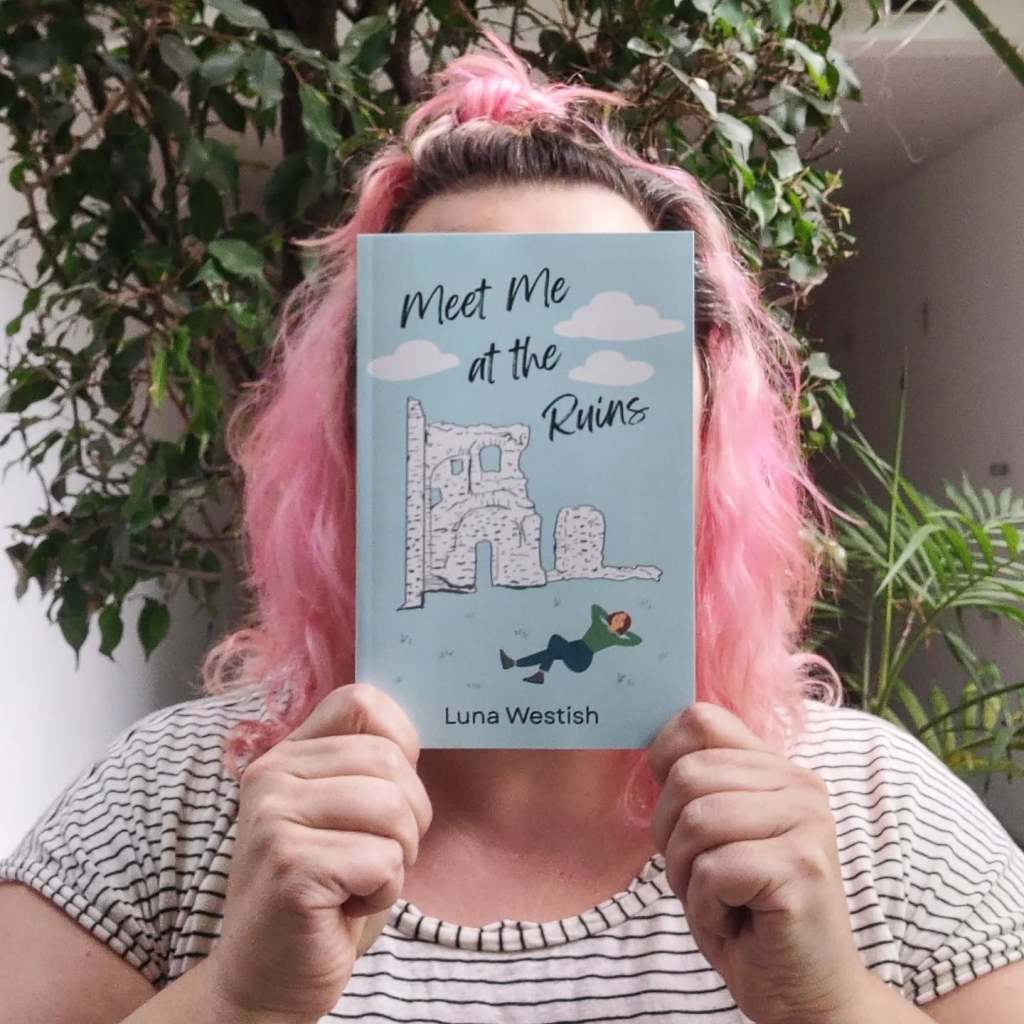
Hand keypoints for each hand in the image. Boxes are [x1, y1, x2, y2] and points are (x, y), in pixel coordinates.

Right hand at [202, 683, 432, 1022]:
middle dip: (411, 815)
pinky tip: (346, 906)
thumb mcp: (343, 814)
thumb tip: (413, 735)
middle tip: (378, 855)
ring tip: (360, 879)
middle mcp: (271, 776)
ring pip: (393, 808)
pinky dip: (383, 890)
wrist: (268, 976)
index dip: (401, 741)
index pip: (362, 702)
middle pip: (390, 759)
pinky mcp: (289, 867)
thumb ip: (366, 767)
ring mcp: (273, 820)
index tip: (393, 791)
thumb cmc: (324, 891)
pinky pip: (382, 860)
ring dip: (398, 856)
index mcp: (287, 755)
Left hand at [647, 702, 872, 1023]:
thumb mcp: (714, 835)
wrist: (803, 992)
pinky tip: (735, 921)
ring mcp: (807, 825)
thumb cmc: (746, 911)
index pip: (701, 720)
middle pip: (688, 774)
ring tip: (717, 898)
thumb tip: (648, 742)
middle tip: (699, 875)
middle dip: (670, 835)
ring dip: (686, 874)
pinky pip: (713, 870)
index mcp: (776, 769)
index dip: (665, 758)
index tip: (673, 809)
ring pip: (696, 820)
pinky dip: (705, 906)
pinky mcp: (802, 869)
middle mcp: (800, 786)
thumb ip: (698, 785)